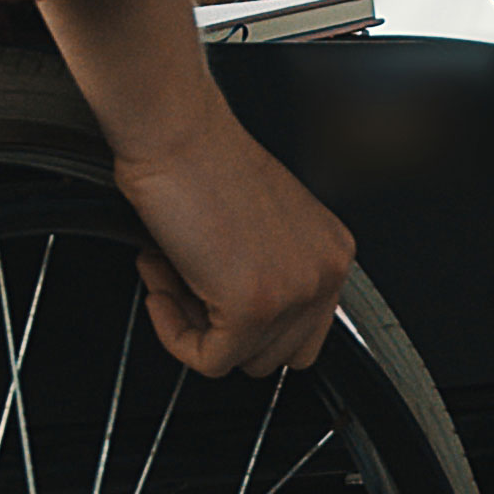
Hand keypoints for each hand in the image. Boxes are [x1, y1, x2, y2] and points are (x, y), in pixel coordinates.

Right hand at [35, 0, 349, 377]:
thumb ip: (267, 271)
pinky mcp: (254, 307)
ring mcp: (294, 292)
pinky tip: (161, 283)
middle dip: (222, 327)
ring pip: (242, 362)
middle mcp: (325, 273)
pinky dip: (174, 334)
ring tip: (170, 269)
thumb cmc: (202, 160)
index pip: (304, 332)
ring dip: (194, 324)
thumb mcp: (260, 225)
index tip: (210, 293)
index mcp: (332, 251)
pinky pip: (209, 360)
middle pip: (277, 356)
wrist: (176, 131)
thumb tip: (237, 323)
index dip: (248, 322)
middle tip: (185, 281)